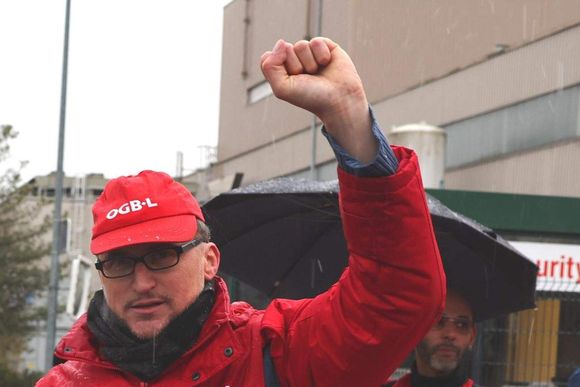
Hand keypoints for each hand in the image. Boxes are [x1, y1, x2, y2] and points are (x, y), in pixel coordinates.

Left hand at [260, 37, 376, 163]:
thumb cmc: (311, 98)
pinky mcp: (326, 46)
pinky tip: (327, 64)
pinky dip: (321, 55)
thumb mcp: (282, 88)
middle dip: (296, 65)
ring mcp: (310, 53)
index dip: (279, 68)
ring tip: (318, 73)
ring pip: (301, 45)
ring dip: (310, 62)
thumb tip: (282, 42)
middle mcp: (295, 60)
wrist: (339, 100)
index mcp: (282, 71)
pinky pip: (316, 42)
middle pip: (285, 49)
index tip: (291, 82)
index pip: (269, 57)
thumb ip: (269, 66)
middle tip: (308, 78)